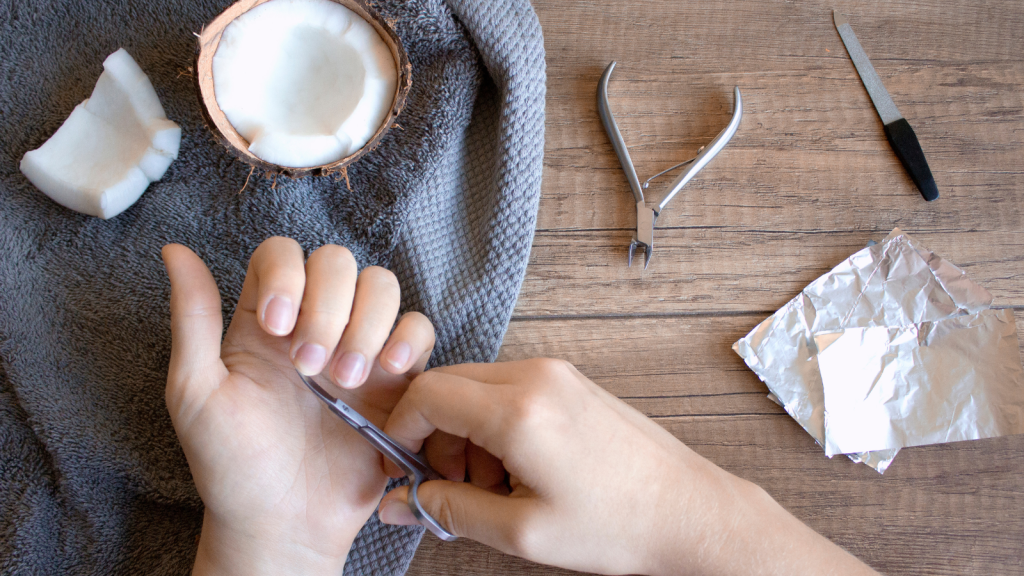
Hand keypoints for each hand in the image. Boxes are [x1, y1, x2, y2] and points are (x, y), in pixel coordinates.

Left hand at [161, 237, 434, 575]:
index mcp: (265, 320)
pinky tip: (388, 371)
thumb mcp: (196, 392)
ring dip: (367, 324)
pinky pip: (419, 329)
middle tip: (311, 369)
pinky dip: (409, 338)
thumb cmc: (232, 465)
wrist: (283, 524)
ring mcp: (359, 347)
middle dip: (329, 307)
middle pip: (338, 261)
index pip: (283, 253)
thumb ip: (193, 318)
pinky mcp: (396, 378)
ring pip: (381, 286)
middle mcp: (314, 323)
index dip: (288, 274)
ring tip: (347, 381)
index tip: (278, 327)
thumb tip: (174, 249)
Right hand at [376, 359, 878, 575]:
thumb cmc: (616, 523)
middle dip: (435, 434)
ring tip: (490, 486)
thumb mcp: (522, 530)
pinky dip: (495, 424)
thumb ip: (450, 509)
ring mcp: (558, 374)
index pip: (427, 393)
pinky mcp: (571, 382)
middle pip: (449, 384)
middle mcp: (537, 377)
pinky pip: (510, 389)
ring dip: (465, 432)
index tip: (403, 465)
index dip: (401, 429)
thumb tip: (402, 501)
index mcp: (519, 409)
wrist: (688, 510)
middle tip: (448, 485)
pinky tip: (516, 468)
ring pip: (478, 386)